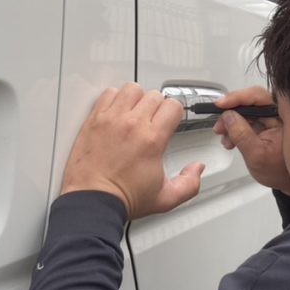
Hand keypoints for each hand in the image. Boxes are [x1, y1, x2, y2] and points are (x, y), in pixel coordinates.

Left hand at [61, 83, 204, 218]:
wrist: (92, 201)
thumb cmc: (123, 199)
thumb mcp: (165, 199)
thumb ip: (189, 184)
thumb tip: (197, 168)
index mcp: (152, 140)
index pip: (173, 106)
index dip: (175, 113)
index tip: (170, 121)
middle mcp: (132, 125)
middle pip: (154, 95)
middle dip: (157, 106)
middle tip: (153, 120)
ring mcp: (112, 119)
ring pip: (132, 89)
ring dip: (137, 98)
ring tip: (135, 112)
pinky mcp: (94, 119)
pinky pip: (108, 93)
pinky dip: (114, 98)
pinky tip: (117, 111)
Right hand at [213, 86, 289, 195]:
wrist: (288, 182)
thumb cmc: (281, 172)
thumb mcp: (256, 155)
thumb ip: (241, 134)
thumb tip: (228, 116)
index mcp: (283, 116)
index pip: (257, 96)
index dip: (236, 98)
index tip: (220, 104)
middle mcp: (278, 113)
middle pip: (250, 102)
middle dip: (231, 114)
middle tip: (220, 127)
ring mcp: (272, 119)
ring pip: (246, 111)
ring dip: (232, 123)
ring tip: (227, 139)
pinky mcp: (266, 125)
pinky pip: (248, 120)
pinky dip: (237, 128)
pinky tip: (232, 140)